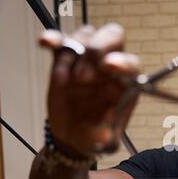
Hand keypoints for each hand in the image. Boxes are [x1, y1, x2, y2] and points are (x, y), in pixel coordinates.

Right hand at [39, 24, 140, 155]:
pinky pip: (61, 41)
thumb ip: (106, 140)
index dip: (123, 62)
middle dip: (100, 46)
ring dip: (74, 50)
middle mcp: (110, 67)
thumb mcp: (105, 143)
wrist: (72, 135)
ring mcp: (87, 60)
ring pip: (86, 35)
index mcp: (126, 83)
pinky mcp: (65, 59)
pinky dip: (53, 39)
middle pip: (114, 36)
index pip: (131, 64)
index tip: (109, 66)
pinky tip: (45, 43)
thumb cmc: (95, 136)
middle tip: (84, 75)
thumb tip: (103, 138)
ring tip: (64, 79)